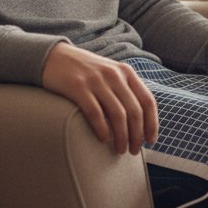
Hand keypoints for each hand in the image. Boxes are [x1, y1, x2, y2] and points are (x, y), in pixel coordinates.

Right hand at [42, 42, 158, 154]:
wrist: (55, 57)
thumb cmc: (85, 72)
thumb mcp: (110, 74)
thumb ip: (125, 90)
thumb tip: (139, 122)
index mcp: (126, 72)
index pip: (147, 101)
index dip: (152, 123)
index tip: (150, 141)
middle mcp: (115, 75)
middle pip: (134, 111)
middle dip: (137, 135)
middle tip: (133, 151)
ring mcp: (97, 80)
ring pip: (118, 115)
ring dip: (121, 137)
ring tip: (119, 150)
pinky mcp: (78, 87)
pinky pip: (95, 113)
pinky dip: (102, 129)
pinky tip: (103, 140)